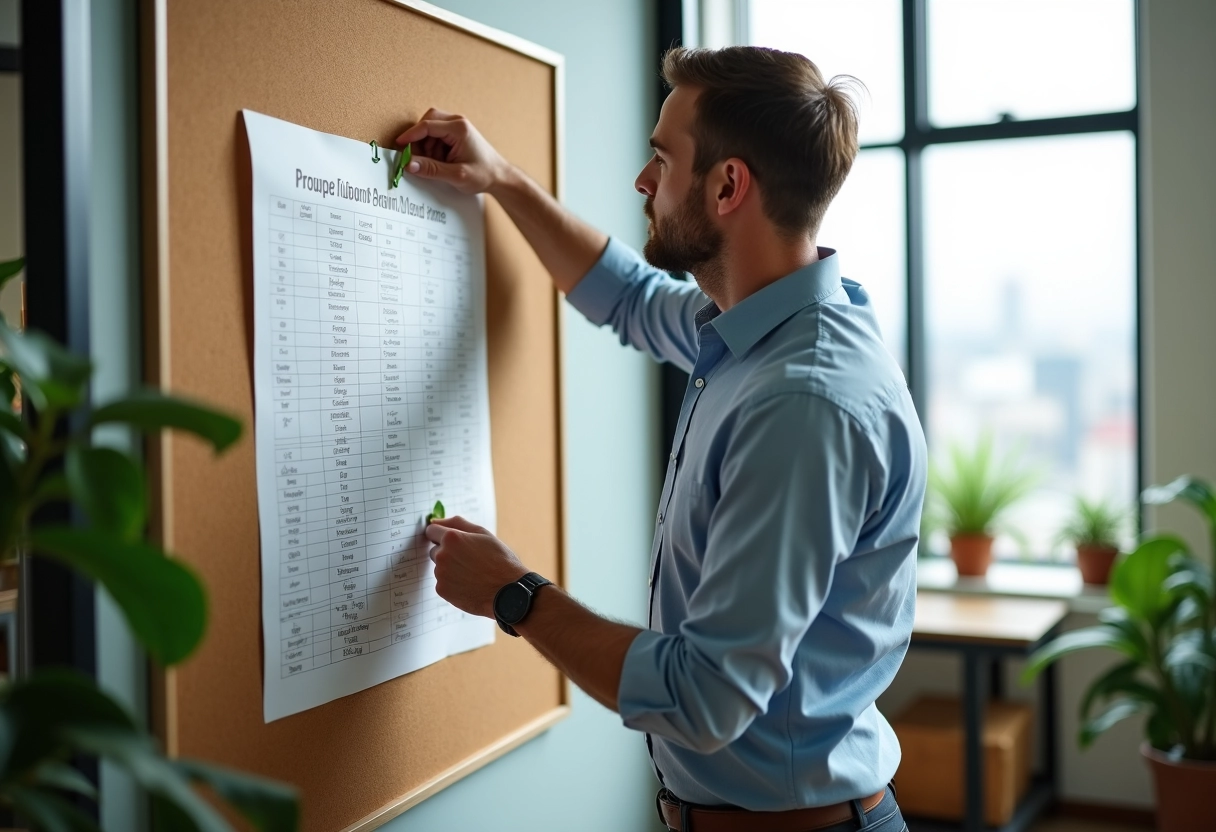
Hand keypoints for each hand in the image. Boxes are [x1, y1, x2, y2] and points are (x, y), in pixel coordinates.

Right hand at [395, 109, 509, 194]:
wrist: (500, 176)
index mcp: (458, 128)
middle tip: (421, 158)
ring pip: (430, 130)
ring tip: (439, 164)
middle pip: (427, 122)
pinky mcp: (456, 134)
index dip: (410, 136)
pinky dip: (434, 148)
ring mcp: (457, 127)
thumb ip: (431, 169)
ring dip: (428, 147)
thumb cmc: (483, 174)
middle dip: (420, 140)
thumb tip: (409, 164)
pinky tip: (443, 161)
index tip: (399, 146)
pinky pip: (436, 136)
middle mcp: (457, 122)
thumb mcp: (456, 175)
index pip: (426, 126)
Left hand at [424, 516, 528, 617]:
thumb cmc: (499, 560)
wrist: (508, 591)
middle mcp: (442, 555)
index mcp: (451, 538)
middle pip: (435, 550)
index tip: (453, 542)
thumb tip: (436, 520)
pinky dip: (452, 584)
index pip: (431, 531)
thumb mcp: (483, 534)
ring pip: (440, 568)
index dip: (442, 535)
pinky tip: (469, 584)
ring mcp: (440, 574)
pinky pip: (443, 583)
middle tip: (469, 560)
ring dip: (450, 569)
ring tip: (472, 573)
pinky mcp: (442, 590)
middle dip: (447, 553)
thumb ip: (457, 523)